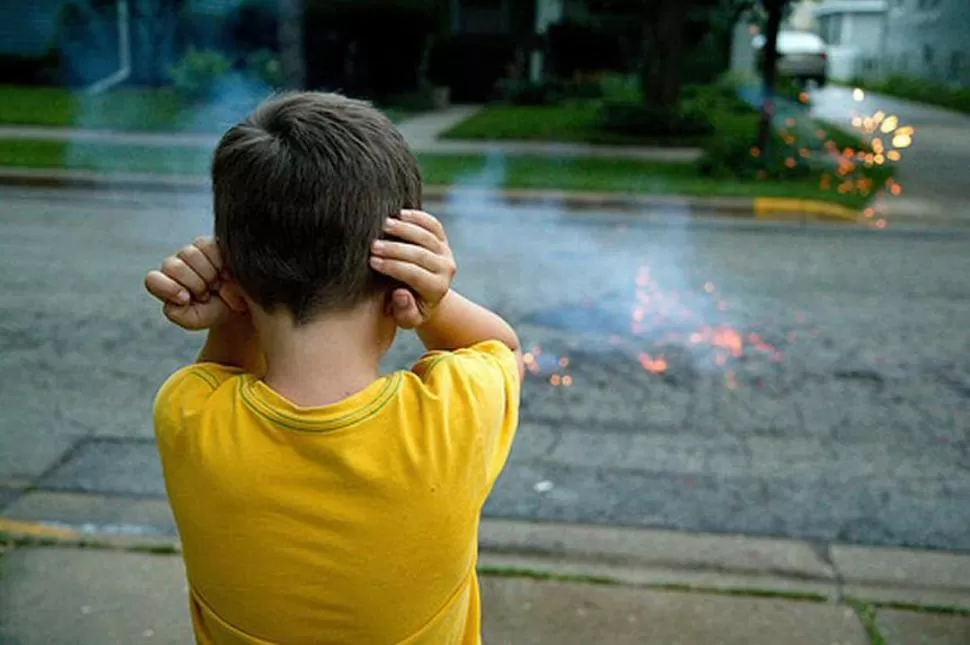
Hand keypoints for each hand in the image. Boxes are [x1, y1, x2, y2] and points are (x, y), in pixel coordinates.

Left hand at [144, 236, 247, 330]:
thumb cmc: (214, 311)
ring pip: (190, 254)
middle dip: (195, 284)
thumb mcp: (194, 320)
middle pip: (173, 266)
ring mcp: (192, 253)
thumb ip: (178, 314)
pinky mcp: (210, 243)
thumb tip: (179, 296)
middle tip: (207, 294)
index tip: (187, 299)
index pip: (153, 280)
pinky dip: (219, 262)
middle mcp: (176, 266)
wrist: (239, 306)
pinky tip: (225, 273)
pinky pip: (208, 246)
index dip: (169, 288)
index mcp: (166, 285)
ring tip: (217, 284)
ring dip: (208, 274)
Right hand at [369, 210, 455, 328]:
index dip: (394, 267)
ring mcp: (446, 252)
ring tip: (384, 225)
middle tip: (373, 245)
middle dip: (395, 249)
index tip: (373, 262)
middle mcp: (446, 269)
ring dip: (405, 229)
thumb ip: (404, 312)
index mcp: (437, 289)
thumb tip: (401, 294)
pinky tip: (401, 213)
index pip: (415, 275)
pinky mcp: (443, 239)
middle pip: (421, 254)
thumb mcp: (407, 319)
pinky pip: (434, 225)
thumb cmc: (410, 308)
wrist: (425, 296)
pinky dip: (419, 217)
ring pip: (427, 236)